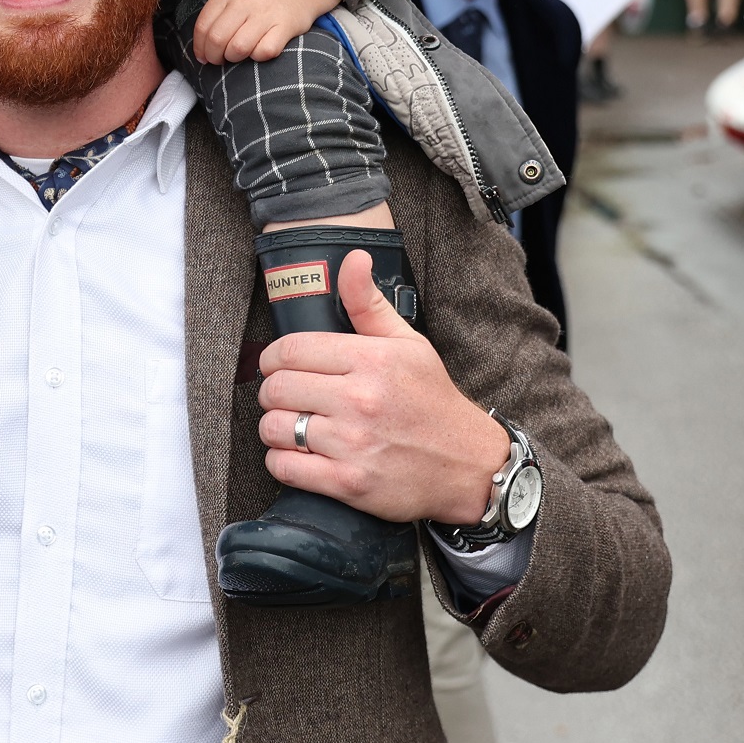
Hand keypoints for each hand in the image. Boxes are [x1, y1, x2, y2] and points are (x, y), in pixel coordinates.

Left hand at [192, 0, 340, 62]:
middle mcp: (246, 1)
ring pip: (238, 48)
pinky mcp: (285, 27)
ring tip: (238, 55)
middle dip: (214, 56)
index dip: (199, 46)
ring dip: (234, 58)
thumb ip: (217, 14)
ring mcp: (266, 14)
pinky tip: (258, 50)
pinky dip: (258, 57)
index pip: (203, 25)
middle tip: (219, 59)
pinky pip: (263, 52)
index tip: (203, 56)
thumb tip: (201, 48)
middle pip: (217, 39)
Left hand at [254, 253, 512, 523]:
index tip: (278, 367)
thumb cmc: (432, 401)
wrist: (470, 466)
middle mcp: (360, 400)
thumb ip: (369, 303)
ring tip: (292, 427)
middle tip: (287, 398)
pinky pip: (285, 468)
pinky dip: (281, 462)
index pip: (290, 350)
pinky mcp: (350, 483)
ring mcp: (354, 443)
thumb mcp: (408, 344)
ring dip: (274, 428)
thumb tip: (352, 259)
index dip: (273, 358)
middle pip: (276, 389)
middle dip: (273, 392)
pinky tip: (298, 456)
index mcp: (370, 360)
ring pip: (275, 428)